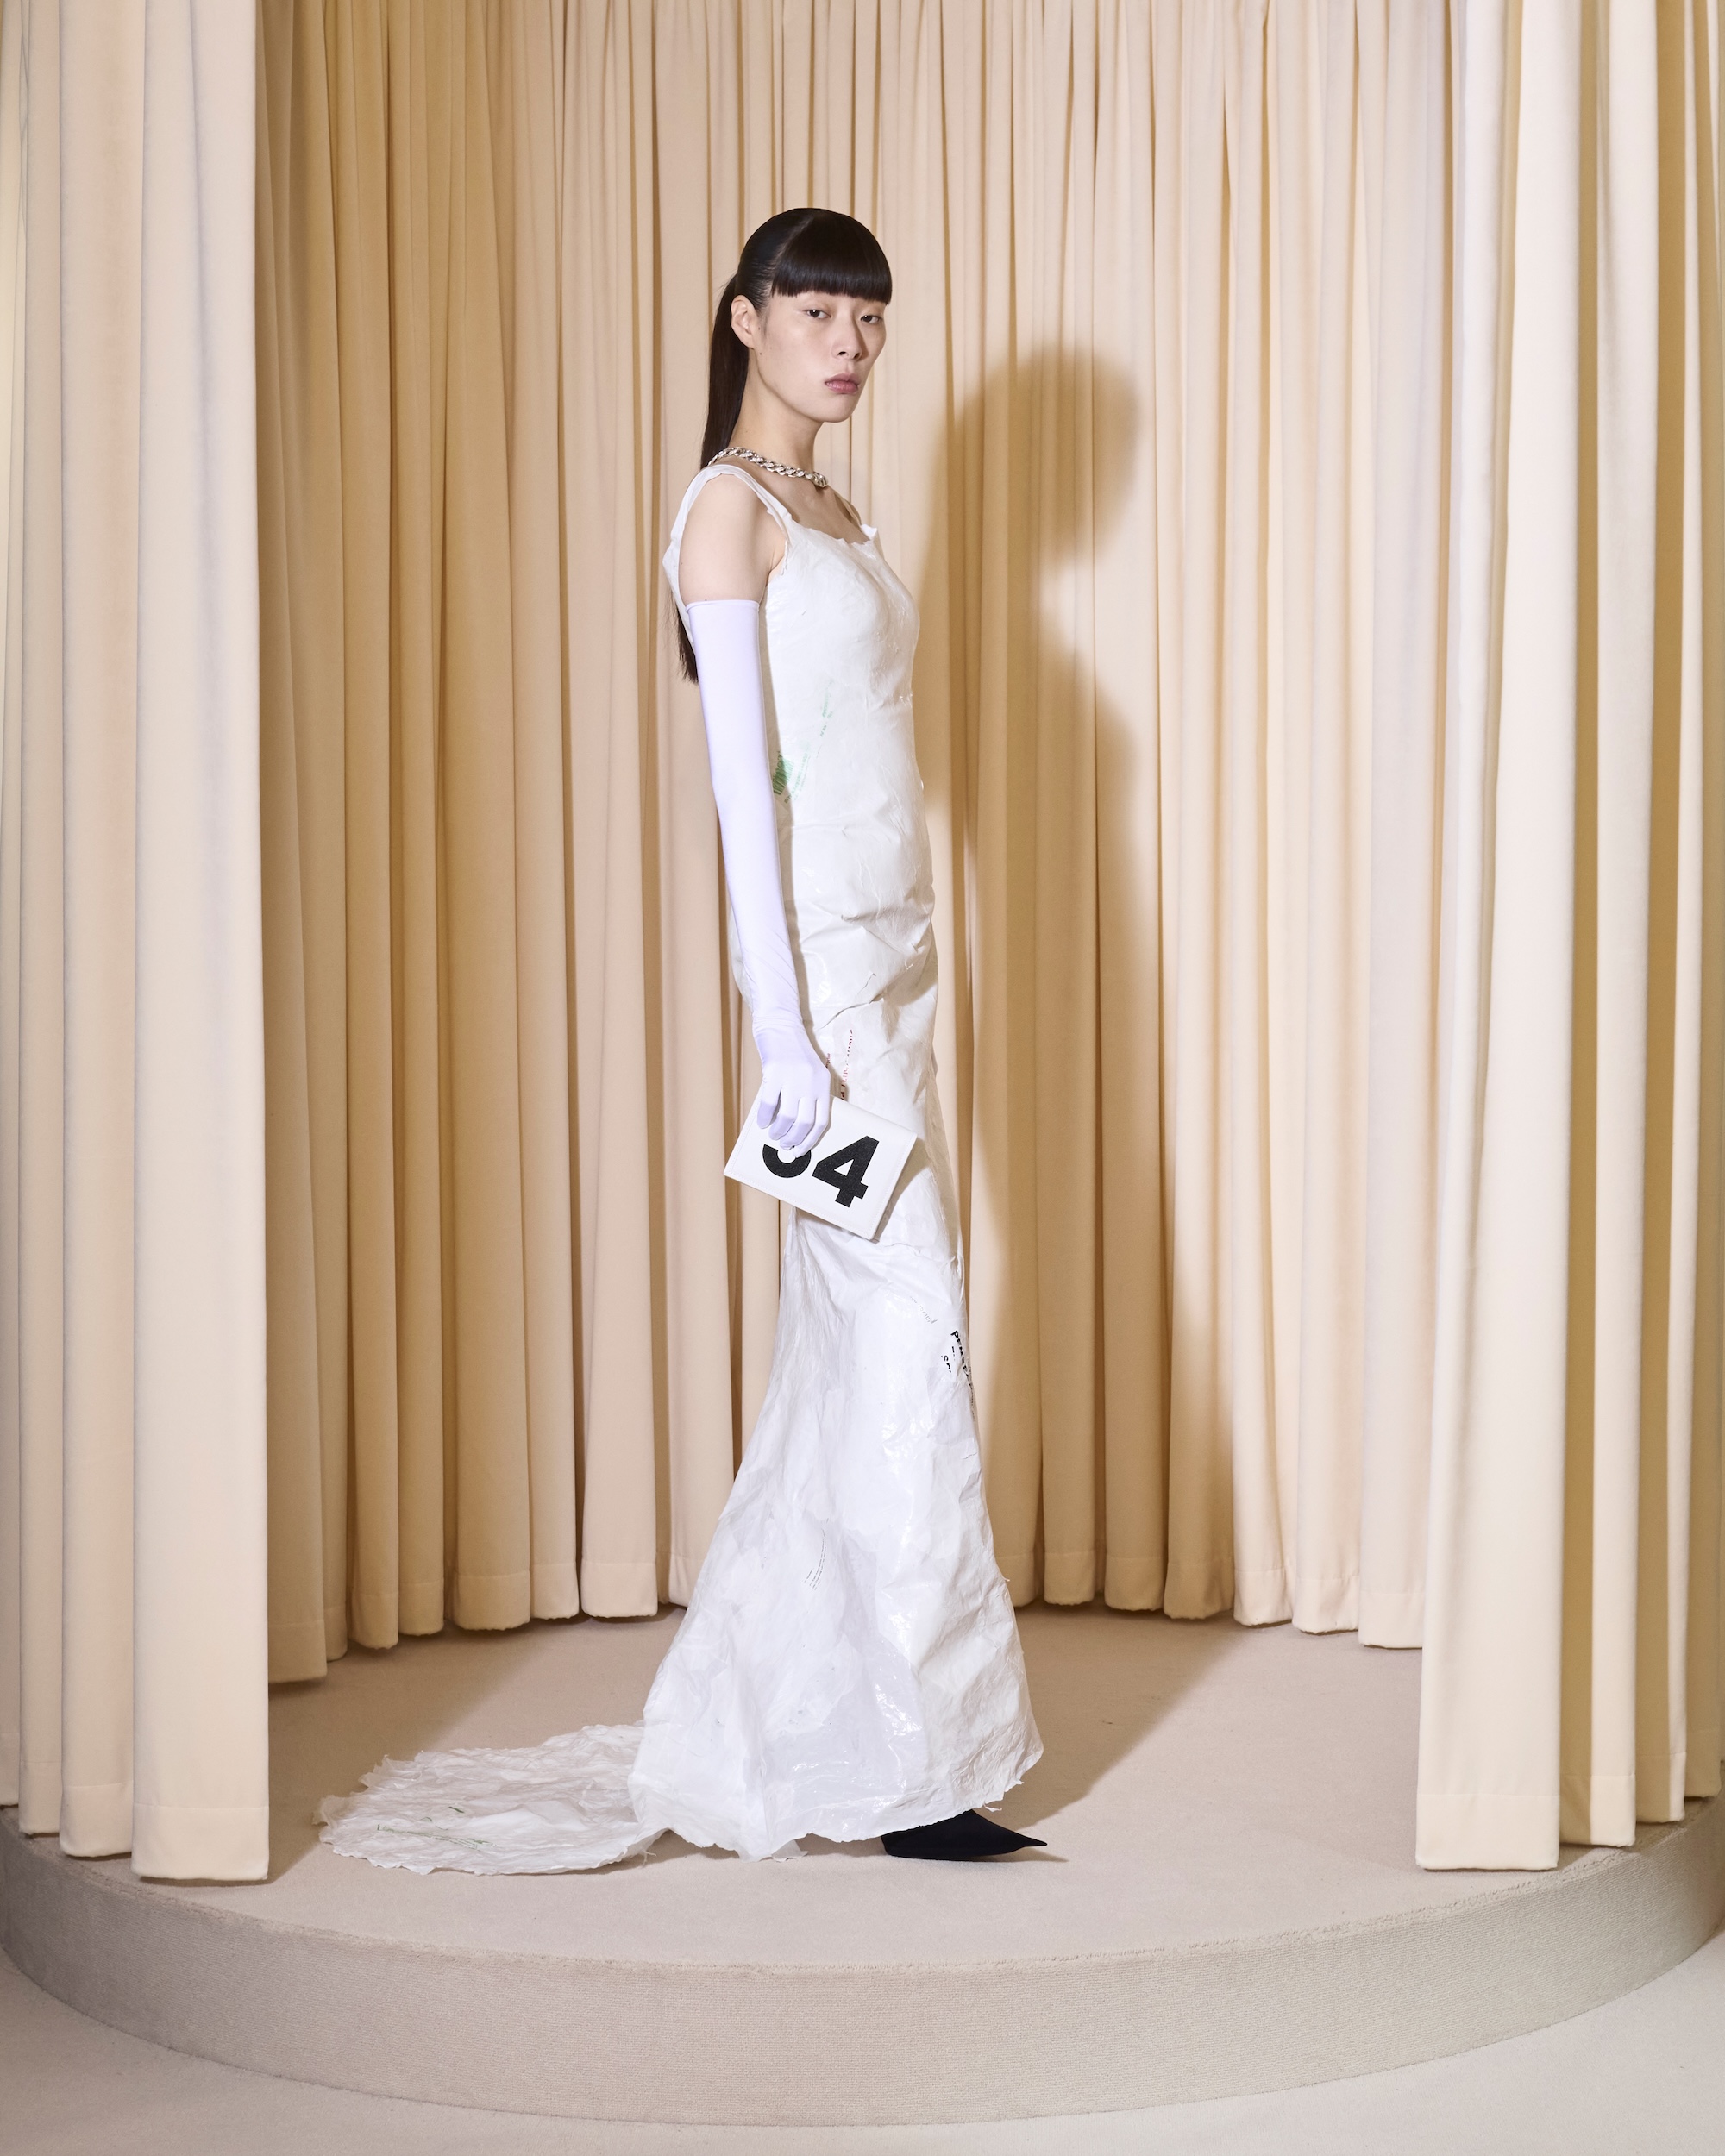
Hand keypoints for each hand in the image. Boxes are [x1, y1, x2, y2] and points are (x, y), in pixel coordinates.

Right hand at [753, 1014, 831, 1154]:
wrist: (780, 1024)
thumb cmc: (793, 1050)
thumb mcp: (809, 1072)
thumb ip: (807, 1094)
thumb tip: (795, 1126)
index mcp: (823, 1084)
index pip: (822, 1121)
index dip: (810, 1140)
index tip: (801, 1150)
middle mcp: (811, 1082)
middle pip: (805, 1123)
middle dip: (793, 1139)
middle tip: (784, 1145)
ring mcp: (792, 1077)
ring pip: (787, 1117)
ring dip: (778, 1131)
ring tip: (772, 1135)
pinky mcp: (774, 1072)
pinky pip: (768, 1103)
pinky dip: (764, 1117)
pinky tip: (761, 1122)